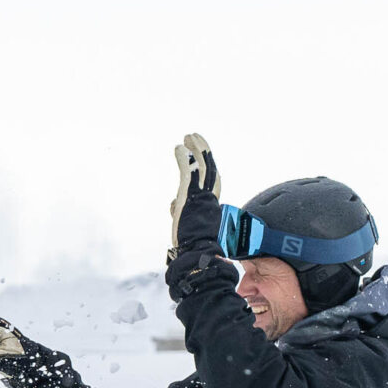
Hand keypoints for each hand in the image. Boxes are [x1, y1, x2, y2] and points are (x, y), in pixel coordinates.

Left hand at [168, 132, 223, 255]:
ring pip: (201, 164)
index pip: (213, 179)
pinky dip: (183, 158)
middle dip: (203, 150)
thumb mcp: (189, 222)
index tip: (204, 152)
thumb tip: (174, 205)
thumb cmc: (192, 243)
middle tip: (195, 137)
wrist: (197, 252)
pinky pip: (187, 171)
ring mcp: (200, 195)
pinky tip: (178, 147)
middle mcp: (209, 196)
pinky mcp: (189, 195)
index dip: (209, 163)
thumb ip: (182, 209)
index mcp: (211, 203)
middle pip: (209, 167)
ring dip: (195, 148)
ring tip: (189, 136)